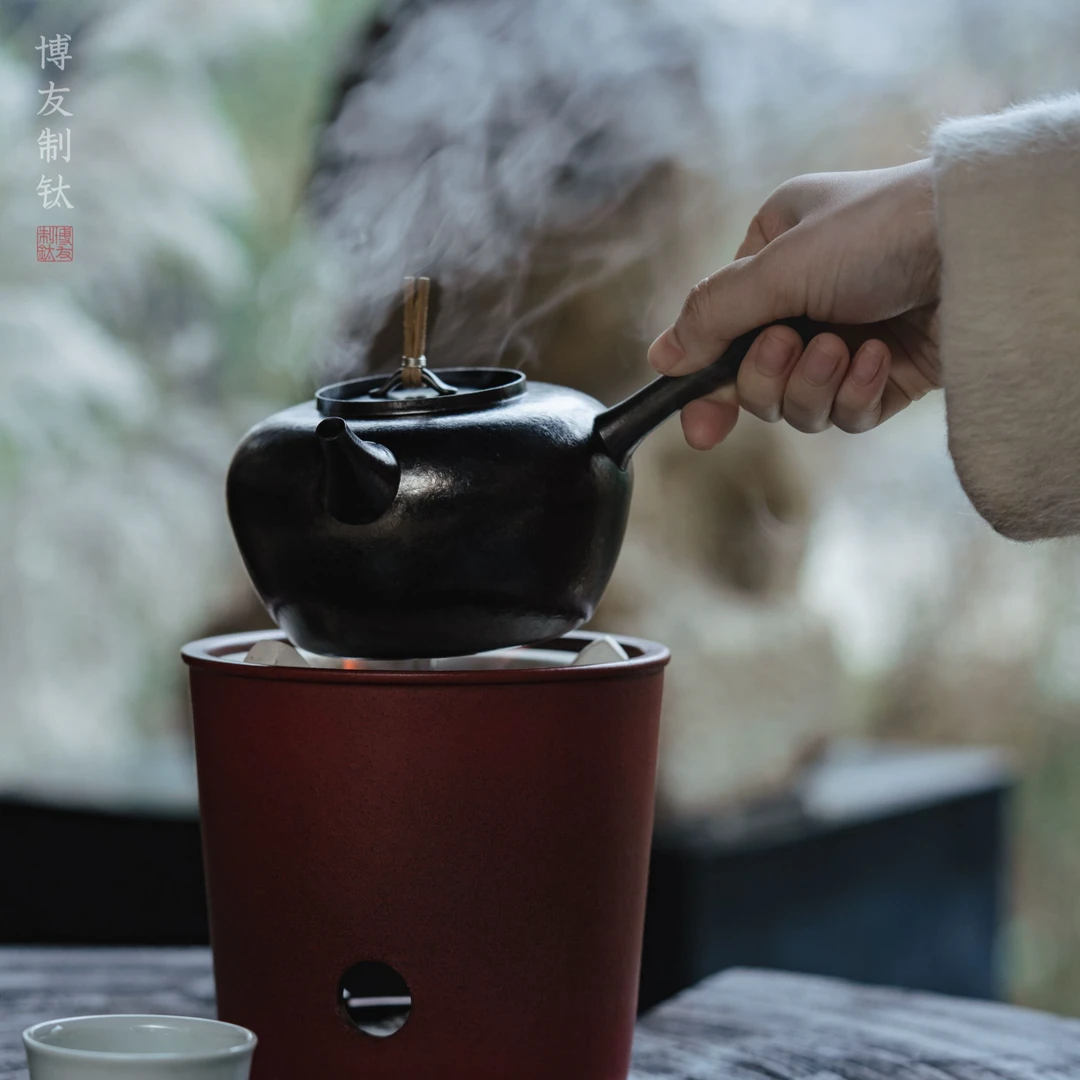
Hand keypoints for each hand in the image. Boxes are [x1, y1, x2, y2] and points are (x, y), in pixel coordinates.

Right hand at [648, 159, 942, 448]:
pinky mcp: (886, 375)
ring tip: (842, 349)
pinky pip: (847, 413)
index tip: (700, 429)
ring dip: (812, 385)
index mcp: (772, 257)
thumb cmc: (879, 231)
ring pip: (798, 405)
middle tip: (790, 345)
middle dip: (768, 375)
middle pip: (753, 380)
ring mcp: (846, 338)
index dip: (704, 385)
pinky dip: (854, 393)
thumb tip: (661, 357)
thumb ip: (712, 314)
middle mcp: (805, 299)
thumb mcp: (778, 265)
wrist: (982, 244)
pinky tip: (876, 358)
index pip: (718, 334)